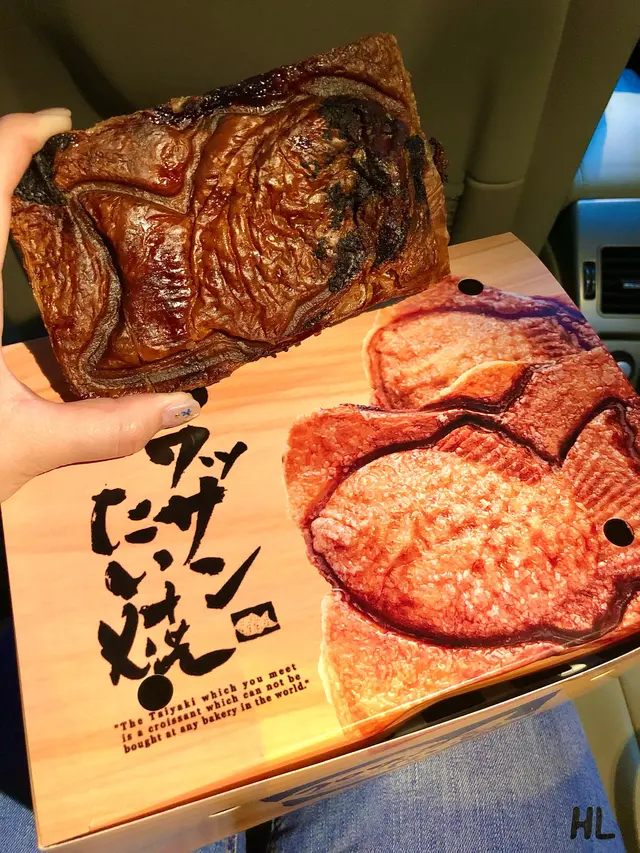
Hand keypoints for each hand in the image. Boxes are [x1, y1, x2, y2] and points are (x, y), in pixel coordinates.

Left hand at [0, 110, 200, 502]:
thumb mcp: (25, 449)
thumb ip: (104, 428)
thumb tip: (179, 407)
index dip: (14, 142)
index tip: (56, 121)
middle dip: (10, 164)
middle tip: (64, 159)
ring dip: (2, 204)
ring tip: (50, 200)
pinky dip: (0, 249)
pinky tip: (25, 267)